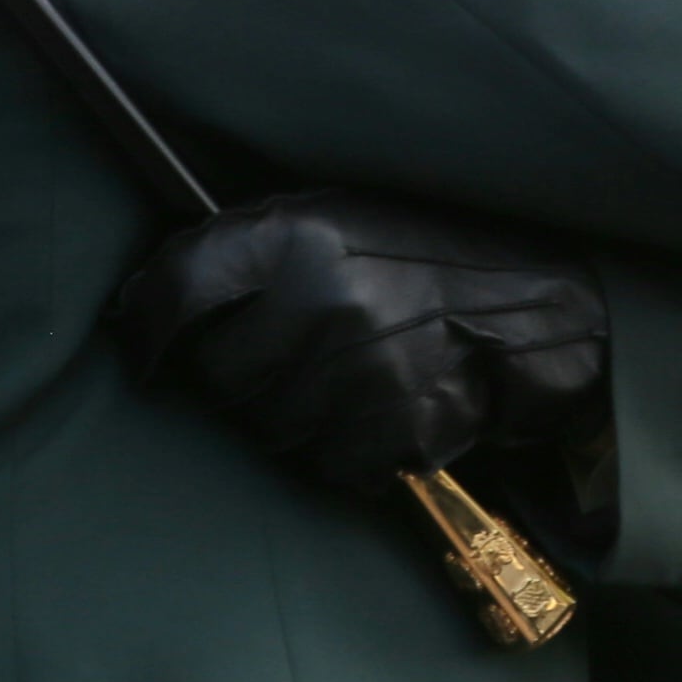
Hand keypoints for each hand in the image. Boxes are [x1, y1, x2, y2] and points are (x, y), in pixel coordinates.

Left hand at [115, 191, 608, 495]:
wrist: (541, 306)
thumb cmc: (427, 254)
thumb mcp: (340, 215)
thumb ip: (252, 247)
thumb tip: (147, 301)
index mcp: (303, 232)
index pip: (181, 287)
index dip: (144, 327)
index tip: (139, 352)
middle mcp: (324, 298)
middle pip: (219, 378)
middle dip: (240, 380)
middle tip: (286, 361)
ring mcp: (361, 370)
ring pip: (269, 431)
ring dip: (293, 420)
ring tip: (344, 382)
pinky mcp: (395, 430)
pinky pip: (328, 466)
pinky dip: (345, 452)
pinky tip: (378, 412)